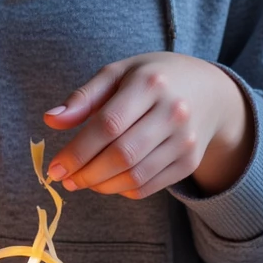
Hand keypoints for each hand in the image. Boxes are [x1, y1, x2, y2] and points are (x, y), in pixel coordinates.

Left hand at [41, 53, 252, 199]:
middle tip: (66, 179)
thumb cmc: (154, 79)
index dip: (78, 150)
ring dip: (102, 186)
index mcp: (150, 83)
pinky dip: (123, 190)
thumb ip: (84, 96)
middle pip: (122, 155)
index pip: (108, 124)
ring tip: (82, 181)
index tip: (55, 167)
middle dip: (87, 173)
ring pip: (135, 176)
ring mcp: (185, 139)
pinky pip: (150, 186)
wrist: (211, 92)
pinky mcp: (190, 161)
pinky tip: (107, 182)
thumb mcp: (119, 73)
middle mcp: (173, 111)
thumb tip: (51, 120)